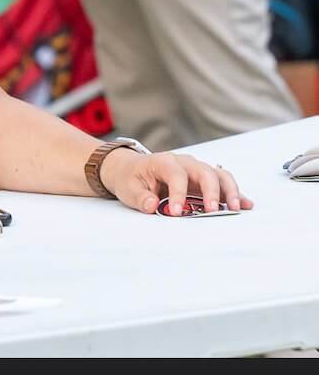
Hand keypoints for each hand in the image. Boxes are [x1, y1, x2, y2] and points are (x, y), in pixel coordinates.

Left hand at [98, 148, 253, 215]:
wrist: (132, 170)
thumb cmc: (131, 178)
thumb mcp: (128, 188)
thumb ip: (140, 197)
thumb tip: (152, 205)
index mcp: (163, 162)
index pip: (175, 175)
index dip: (177, 194)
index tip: (175, 212)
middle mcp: (183, 162)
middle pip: (204, 171)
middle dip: (211, 191)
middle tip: (213, 210)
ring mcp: (195, 170)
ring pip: (218, 175)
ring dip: (229, 191)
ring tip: (236, 208)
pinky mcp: (203, 180)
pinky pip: (223, 183)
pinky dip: (234, 194)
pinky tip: (245, 205)